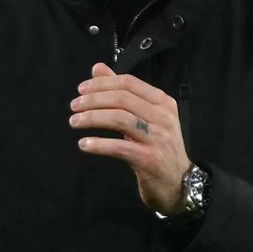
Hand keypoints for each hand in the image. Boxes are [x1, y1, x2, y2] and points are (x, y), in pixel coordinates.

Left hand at [69, 63, 192, 215]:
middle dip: (93, 100)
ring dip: (92, 118)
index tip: (81, 90)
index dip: (102, 83)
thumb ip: (122, 92)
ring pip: (119, 119)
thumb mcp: (145, 116)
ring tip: (75, 121)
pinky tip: (84, 144)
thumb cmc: (158, 146)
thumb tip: (98, 68)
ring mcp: (158, 138)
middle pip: (121, 99)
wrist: (178, 182)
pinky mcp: (150, 159)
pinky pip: (119, 147)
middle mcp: (163, 117)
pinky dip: (98, 144)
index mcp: (162, 102)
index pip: (128, 83)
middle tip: (74, 106)